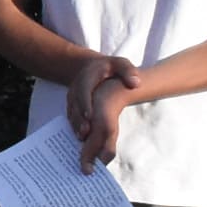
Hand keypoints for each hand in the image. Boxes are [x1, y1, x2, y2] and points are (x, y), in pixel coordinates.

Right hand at [66, 54, 141, 170]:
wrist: (91, 68)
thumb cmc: (110, 68)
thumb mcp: (120, 64)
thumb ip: (128, 71)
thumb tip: (135, 83)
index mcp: (88, 77)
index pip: (84, 90)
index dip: (85, 103)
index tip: (90, 116)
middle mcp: (76, 88)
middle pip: (75, 106)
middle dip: (79, 120)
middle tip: (85, 134)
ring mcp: (72, 98)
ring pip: (71, 114)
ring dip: (76, 127)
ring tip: (82, 140)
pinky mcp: (72, 107)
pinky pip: (71, 119)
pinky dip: (75, 129)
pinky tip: (82, 141)